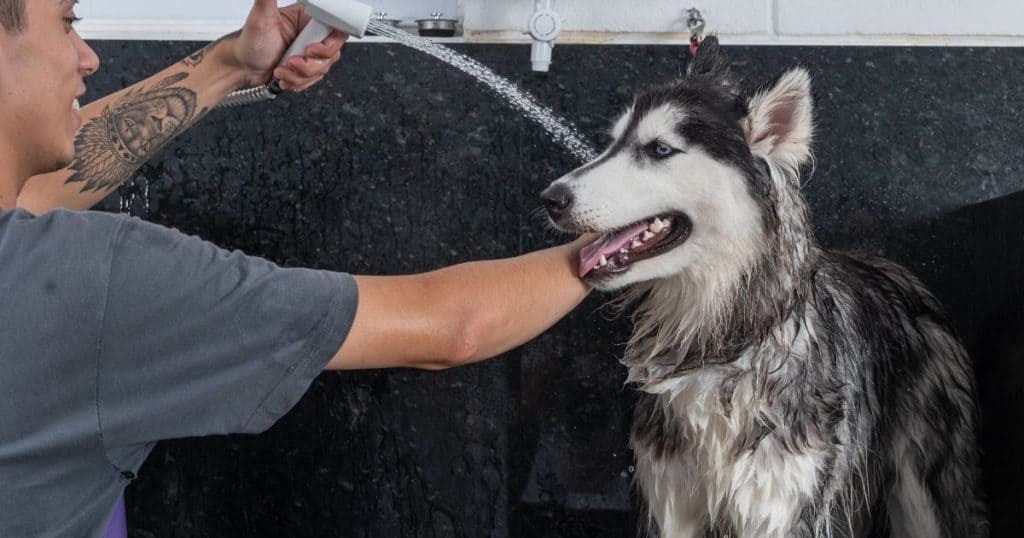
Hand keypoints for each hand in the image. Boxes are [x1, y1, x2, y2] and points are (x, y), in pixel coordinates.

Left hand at [231, 0, 346, 90]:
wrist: (244, 67)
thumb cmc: (250, 43)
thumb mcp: (261, 18)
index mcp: (306, 19)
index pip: (334, 28)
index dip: (326, 44)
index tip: (310, 49)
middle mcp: (311, 35)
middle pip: (332, 53)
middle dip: (310, 64)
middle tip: (291, 60)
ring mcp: (311, 53)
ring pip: (323, 68)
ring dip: (300, 74)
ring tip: (282, 68)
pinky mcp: (308, 68)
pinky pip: (315, 79)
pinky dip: (298, 81)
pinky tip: (284, 75)